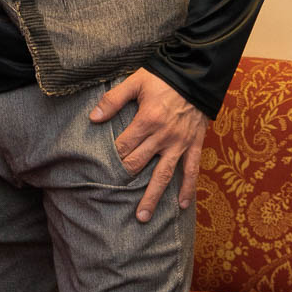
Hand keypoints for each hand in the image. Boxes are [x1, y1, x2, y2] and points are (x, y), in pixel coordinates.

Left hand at [89, 69, 206, 223]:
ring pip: (164, 175)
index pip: (123, 147)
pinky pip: (192, 170)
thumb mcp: (136, 82)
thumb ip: (113, 99)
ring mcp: (180, 144)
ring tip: (143, 217)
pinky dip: (187, 188)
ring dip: (152, 197)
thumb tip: (93, 118)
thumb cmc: (164, 77)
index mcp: (147, 121)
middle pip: (138, 164)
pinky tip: (181, 205)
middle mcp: (163, 136)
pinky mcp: (194, 145)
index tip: (101, 168)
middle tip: (111, 196)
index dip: (112, 157)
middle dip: (124, 178)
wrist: (198, 74)